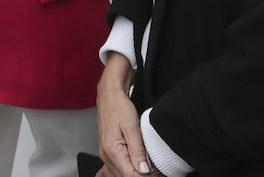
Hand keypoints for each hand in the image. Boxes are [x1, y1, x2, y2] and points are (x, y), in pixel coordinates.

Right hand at [96, 57, 152, 175]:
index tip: (157, 174)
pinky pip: (117, 169)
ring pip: (121, 175)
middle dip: (142, 176)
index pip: (130, 175)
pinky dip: (128, 171)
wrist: (109, 95)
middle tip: (157, 172)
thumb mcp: (131, 126)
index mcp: (112, 150)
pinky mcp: (108, 152)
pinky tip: (136, 168)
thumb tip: (144, 170)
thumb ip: (137, 150)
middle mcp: (106, 155)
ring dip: (136, 174)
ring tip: (150, 169)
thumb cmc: (118, 106)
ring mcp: (106, 154)